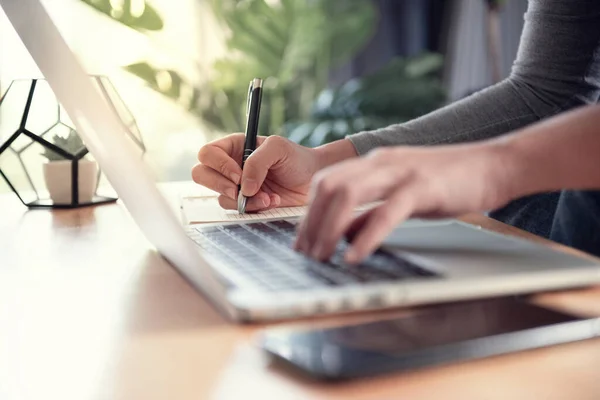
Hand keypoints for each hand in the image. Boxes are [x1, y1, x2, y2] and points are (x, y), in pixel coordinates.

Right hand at [192, 134, 356, 211]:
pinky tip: (272, 201)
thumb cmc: (297, 158)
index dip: (218, 165)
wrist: (314, 179)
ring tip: (269, 197)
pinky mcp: (246, 204)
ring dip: (245, 200)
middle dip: (220, 185)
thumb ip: (257, 161)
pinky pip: (237, 211)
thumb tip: (243, 186)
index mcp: (233, 147)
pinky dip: (254, 209)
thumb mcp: (278, 148)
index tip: (238, 174)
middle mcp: (230, 166)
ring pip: (221, 197)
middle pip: (201, 175)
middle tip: (241, 191)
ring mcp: (236, 187)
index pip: (208, 154)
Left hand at [295, 143, 512, 262]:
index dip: (308, 212)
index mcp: (374, 163)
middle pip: (329, 187)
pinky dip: (366, 236)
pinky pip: (386, 212)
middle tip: (305, 253)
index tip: (302, 240)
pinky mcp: (422, 187)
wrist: (494, 165)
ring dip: (328, 228)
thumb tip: (343, 233)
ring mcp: (401, 172)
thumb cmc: (450, 182)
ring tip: (322, 256)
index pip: (327, 182)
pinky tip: (354, 256)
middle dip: (311, 223)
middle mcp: (381, 163)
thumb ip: (371, 211)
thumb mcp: (402, 196)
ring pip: (348, 194)